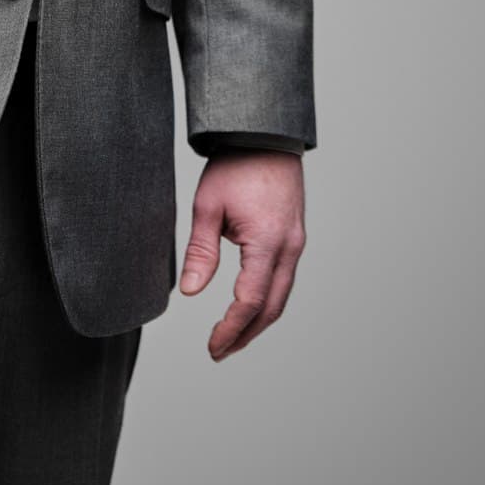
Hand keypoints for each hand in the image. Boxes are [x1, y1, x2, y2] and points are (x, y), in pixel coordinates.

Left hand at [179, 151, 305, 359]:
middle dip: (245, 334)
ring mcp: (296, 242)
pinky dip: (267, 300)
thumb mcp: (208, 206)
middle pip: (271, 307)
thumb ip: (200, 252)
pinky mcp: (294, 236)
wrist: (265, 134)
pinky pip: (284, 278)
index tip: (212, 346)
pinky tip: (249, 306)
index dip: (230, 329)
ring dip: (258, 321)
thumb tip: (189, 292)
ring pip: (281, 296)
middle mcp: (289, 247)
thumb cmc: (235, 165)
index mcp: (268, 242)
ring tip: (232, 337)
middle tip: (219, 351)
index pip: (249, 301)